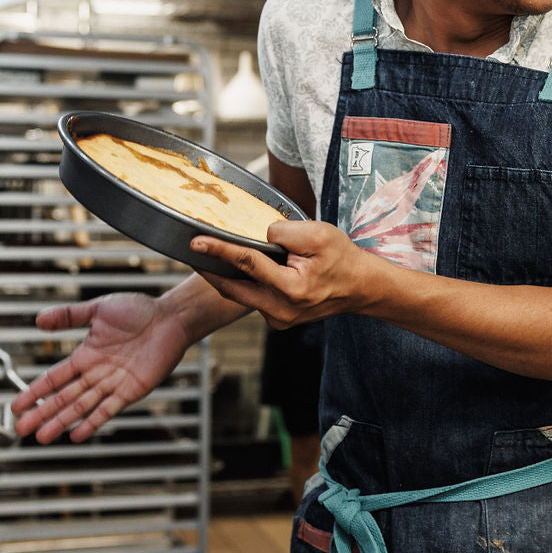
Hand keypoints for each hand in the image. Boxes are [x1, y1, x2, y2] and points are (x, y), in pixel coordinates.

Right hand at [10, 292, 189, 443]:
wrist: (169, 317)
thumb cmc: (138, 311)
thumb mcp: (98, 309)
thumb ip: (68, 316)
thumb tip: (38, 320)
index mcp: (86, 355)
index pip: (54, 378)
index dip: (34, 391)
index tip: (16, 405)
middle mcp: (96, 373)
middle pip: (63, 397)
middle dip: (42, 413)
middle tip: (21, 429)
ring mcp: (113, 384)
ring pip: (81, 407)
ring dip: (61, 422)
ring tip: (42, 437)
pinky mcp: (132, 391)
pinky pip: (108, 409)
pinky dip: (92, 422)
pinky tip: (77, 435)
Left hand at [191, 220, 378, 326]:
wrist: (360, 287)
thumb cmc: (342, 259)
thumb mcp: (319, 234)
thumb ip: (285, 232)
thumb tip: (260, 235)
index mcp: (291, 288)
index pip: (246, 263)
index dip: (219, 250)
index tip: (196, 242)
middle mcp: (281, 310)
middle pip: (233, 288)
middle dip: (209, 270)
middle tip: (191, 252)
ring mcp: (279, 319)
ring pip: (241, 296)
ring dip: (224, 278)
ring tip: (209, 258)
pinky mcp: (279, 321)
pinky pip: (253, 300)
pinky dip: (243, 285)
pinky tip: (238, 270)